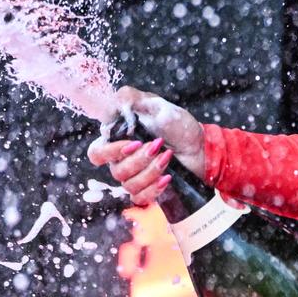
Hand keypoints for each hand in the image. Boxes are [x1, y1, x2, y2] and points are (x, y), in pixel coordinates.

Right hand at [85, 87, 207, 203]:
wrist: (201, 146)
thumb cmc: (178, 125)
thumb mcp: (157, 105)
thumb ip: (132, 98)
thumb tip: (116, 101)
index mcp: (118, 140)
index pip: (96, 153)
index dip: (110, 152)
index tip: (134, 143)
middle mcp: (122, 161)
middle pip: (115, 171)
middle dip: (139, 160)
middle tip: (158, 145)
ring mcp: (134, 177)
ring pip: (128, 185)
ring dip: (151, 171)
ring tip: (168, 156)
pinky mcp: (147, 190)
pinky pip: (139, 198)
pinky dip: (154, 189)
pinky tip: (167, 178)